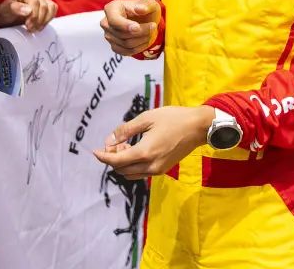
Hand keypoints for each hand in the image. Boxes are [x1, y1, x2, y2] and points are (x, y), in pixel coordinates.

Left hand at [0, 0, 57, 31]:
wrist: (6, 16)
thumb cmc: (5, 13)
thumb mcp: (6, 11)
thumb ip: (15, 9)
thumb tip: (29, 10)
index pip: (35, 2)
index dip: (34, 15)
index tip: (28, 26)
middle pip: (44, 6)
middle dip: (39, 20)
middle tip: (31, 29)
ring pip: (51, 7)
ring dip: (45, 21)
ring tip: (36, 29)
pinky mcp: (46, 3)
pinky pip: (53, 9)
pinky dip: (49, 19)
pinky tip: (40, 26)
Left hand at [93, 105, 213, 179]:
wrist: (198, 127)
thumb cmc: (174, 118)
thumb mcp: (147, 118)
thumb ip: (126, 130)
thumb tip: (109, 140)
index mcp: (144, 152)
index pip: (116, 161)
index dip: (103, 157)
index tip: (94, 151)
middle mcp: (150, 166)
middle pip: (121, 170)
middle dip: (113, 158)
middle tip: (115, 142)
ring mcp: (157, 170)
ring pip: (130, 174)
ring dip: (122, 163)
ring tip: (125, 145)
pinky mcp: (163, 170)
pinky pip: (141, 173)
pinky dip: (133, 165)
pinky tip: (136, 150)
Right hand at [100, 0, 159, 55]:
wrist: (143, 19)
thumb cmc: (145, 9)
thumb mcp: (149, 3)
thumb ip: (146, 5)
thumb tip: (141, 9)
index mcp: (112, 8)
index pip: (114, 20)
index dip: (125, 26)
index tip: (138, 27)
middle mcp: (106, 23)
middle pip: (122, 34)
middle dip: (141, 32)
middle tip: (153, 26)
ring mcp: (109, 36)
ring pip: (126, 44)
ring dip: (142, 39)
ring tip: (150, 32)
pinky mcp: (114, 46)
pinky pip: (127, 51)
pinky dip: (139, 47)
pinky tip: (145, 39)